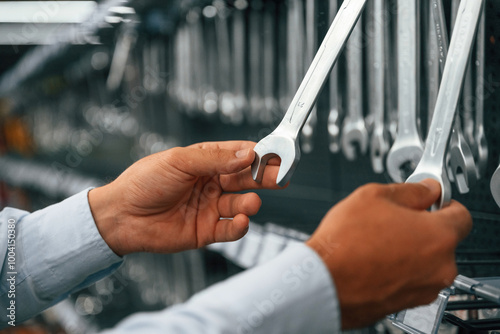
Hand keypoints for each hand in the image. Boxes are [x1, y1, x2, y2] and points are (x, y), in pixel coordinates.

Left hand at [88, 141, 282, 255]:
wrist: (121, 216)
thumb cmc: (145, 181)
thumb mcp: (179, 161)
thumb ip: (215, 159)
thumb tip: (249, 154)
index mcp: (205, 161)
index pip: (239, 155)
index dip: (259, 154)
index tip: (277, 153)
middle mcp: (211, 183)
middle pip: (246, 179)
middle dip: (265, 177)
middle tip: (282, 178)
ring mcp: (210, 207)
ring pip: (241, 203)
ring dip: (250, 203)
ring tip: (251, 203)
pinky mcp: (206, 230)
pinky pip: (230, 228)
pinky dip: (239, 226)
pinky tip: (241, 221)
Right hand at [306, 180, 471, 328]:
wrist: (323, 282)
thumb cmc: (344, 244)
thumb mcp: (373, 195)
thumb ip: (410, 190)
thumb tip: (426, 190)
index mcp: (439, 236)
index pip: (461, 214)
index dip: (442, 203)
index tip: (428, 200)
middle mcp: (440, 267)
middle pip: (442, 239)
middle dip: (422, 227)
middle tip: (392, 220)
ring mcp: (424, 288)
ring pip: (426, 260)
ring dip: (409, 249)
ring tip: (376, 242)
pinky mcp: (407, 303)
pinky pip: (410, 278)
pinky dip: (398, 268)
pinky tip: (373, 259)